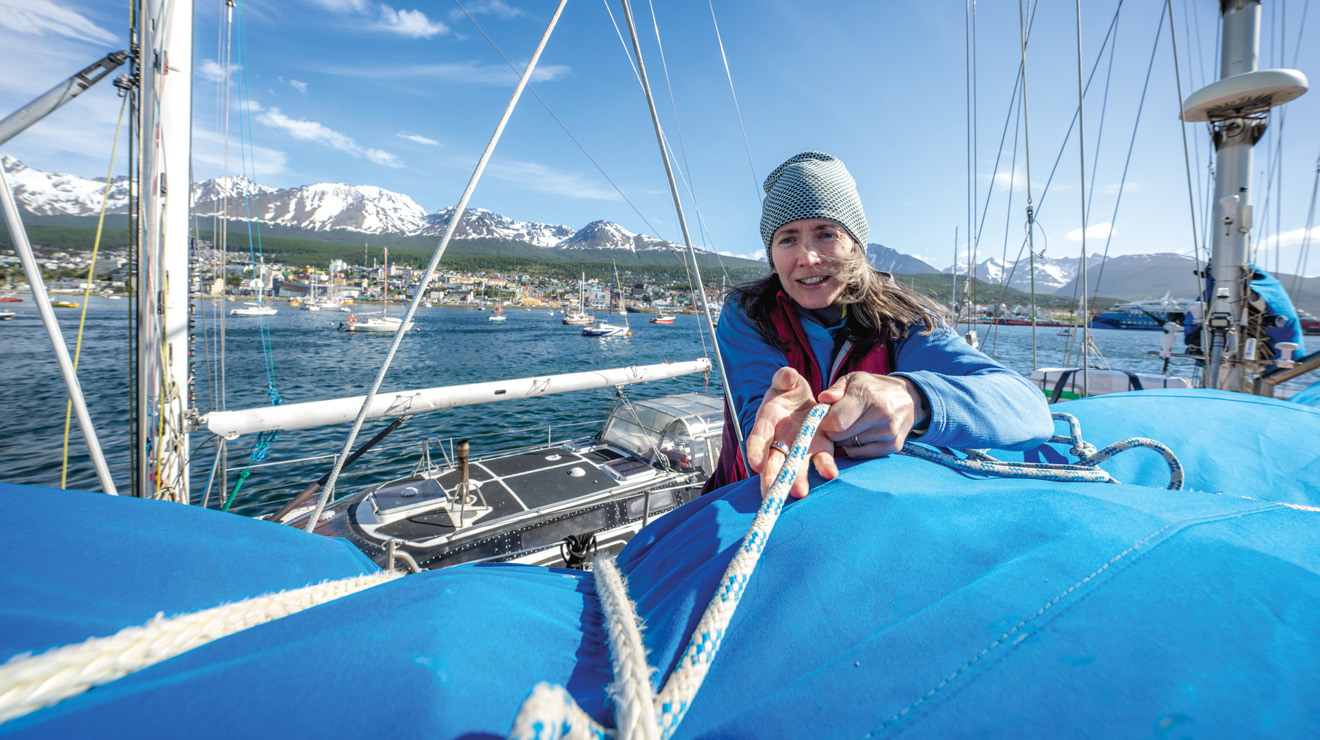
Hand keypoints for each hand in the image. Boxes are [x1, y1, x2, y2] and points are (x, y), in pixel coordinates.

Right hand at [745, 367, 839, 499]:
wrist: (804, 400)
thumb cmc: (788, 391)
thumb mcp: (784, 381)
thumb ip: (784, 378)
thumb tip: (787, 375)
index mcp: (767, 422)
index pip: (758, 439)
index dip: (755, 451)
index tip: (756, 465)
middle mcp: (780, 440)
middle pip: (773, 462)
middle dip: (773, 478)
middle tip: (774, 496)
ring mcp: (799, 447)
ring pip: (794, 467)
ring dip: (796, 480)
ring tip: (800, 493)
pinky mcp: (818, 448)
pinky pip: (821, 459)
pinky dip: (825, 466)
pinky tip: (831, 474)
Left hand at [816, 372, 929, 459]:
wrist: (909, 398)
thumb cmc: (873, 388)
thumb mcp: (853, 380)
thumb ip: (836, 389)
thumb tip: (823, 399)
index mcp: (868, 395)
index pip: (836, 421)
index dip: (823, 423)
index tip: (822, 419)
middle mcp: (881, 414)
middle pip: (840, 436)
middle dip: (831, 432)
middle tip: (834, 424)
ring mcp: (889, 431)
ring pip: (849, 446)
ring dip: (843, 440)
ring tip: (849, 427)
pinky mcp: (894, 445)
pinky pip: (861, 454)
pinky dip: (854, 448)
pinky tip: (858, 436)